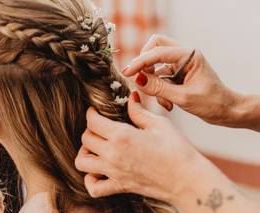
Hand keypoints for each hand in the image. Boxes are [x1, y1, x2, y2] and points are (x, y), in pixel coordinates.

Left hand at [75, 92, 204, 201]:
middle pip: (85, 139)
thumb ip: (139, 111)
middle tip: (100, 127)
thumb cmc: (177, 151)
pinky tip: (99, 171)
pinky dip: (90, 180)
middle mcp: (113, 154)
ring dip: (85, 153)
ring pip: (81, 162)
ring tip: (96, 148)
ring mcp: (114, 172)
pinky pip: (94, 188)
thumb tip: (131, 97)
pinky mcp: (120, 187)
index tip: (95, 111)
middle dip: (90, 130)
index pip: (92, 121)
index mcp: (121, 135)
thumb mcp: (159, 124)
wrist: (188, 180)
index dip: (91, 113)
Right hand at [123, 35, 246, 127]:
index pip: (158, 51)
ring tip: (163, 102)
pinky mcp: (177, 75)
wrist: (227, 111)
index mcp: (189, 55)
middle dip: (144, 63)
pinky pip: (159, 78)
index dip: (140, 62)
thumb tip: (138, 80)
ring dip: (153, 83)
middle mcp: (184, 56)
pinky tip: (168, 104)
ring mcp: (180, 65)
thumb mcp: (183, 98)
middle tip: (138, 79)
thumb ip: (159, 88)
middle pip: (155, 47)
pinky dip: (159, 91)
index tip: (127, 73)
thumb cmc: (212, 103)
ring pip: (155, 65)